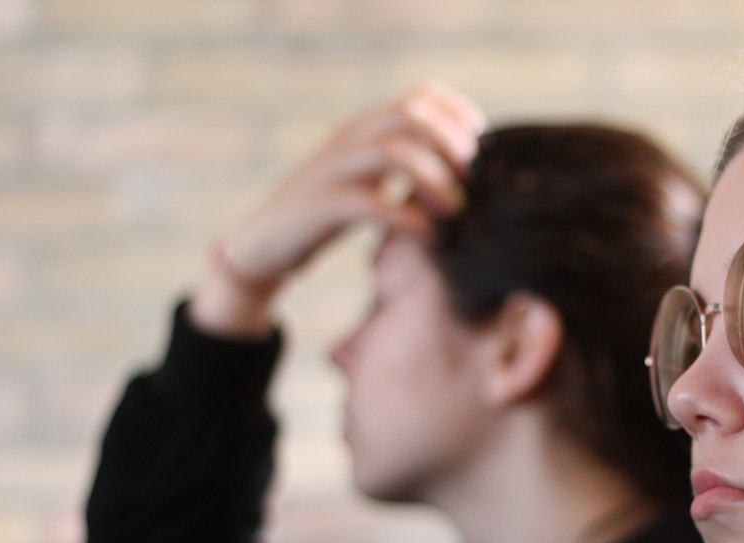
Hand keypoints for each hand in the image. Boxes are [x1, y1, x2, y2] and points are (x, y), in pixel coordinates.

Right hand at [191, 82, 485, 337]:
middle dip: (451, 143)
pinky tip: (430, 237)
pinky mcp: (321, 206)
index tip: (480, 146)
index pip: (419, 96)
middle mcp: (349, 140)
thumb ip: (405, 172)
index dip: (457, 114)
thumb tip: (465, 179)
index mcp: (364, 130)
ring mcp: (333, 170)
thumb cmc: (327, 216)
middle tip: (471, 180)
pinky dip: (409, 219)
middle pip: (411, 115)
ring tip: (454, 209)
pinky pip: (372, 204)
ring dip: (435, 179)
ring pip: (393, 152)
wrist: (263, 245)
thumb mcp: (369, 182)